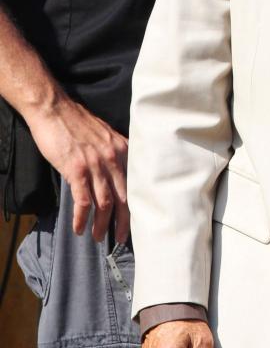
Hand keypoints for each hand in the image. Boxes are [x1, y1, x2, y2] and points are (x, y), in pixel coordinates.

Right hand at [25, 93, 128, 240]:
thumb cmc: (76, 122)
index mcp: (124, 150)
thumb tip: (117, 176)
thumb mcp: (105, 136)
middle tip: (121, 239)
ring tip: (98, 237)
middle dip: (123, 223)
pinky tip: (78, 228)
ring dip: (101, 224)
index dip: (137, 206)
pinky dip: (81, 218)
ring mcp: (96, 165)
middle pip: (125, 198)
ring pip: (105, 203)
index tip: (136, 222)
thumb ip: (113, 154)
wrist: (54, 108)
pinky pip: (83, 200)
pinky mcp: (76, 169)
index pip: (136, 184)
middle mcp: (114, 159)